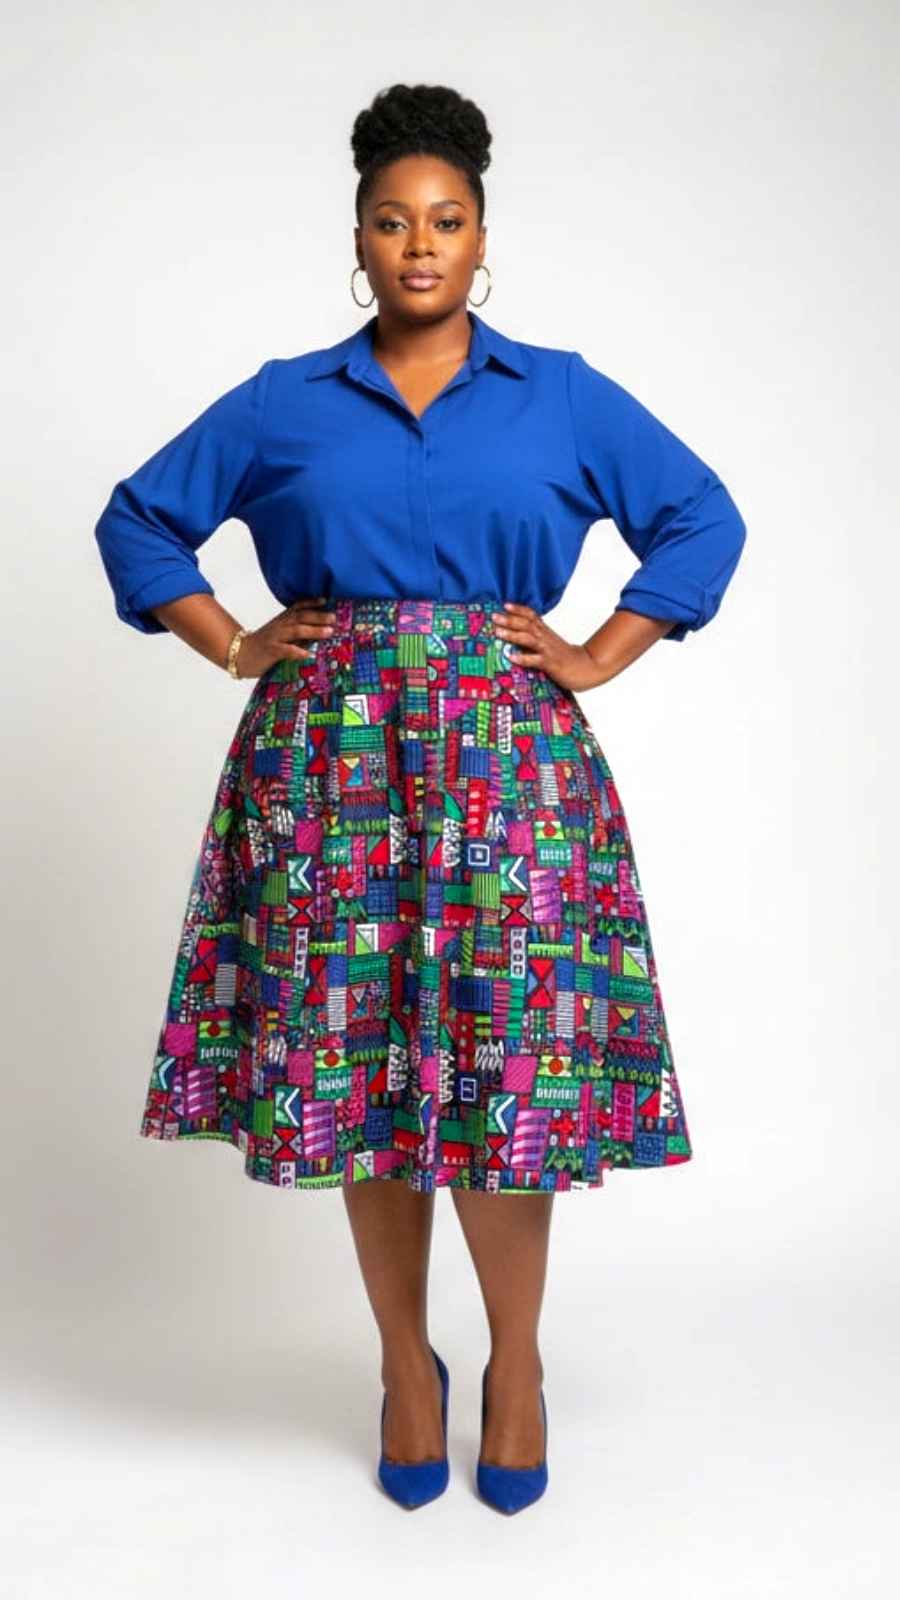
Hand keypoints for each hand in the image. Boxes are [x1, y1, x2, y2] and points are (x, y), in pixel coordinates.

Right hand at [236, 597, 336, 677]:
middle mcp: (280, 626)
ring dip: (314, 630)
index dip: (311, 602)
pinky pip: (286, 650)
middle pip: (301, 617)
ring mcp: (275, 637)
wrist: (240, 654)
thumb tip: (319, 631)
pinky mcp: (271, 651)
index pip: (298, 607)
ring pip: (296, 630)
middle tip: (334, 618)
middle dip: (319, 616)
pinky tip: (308, 654)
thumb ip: (295, 631)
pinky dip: (298, 651)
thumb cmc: (263, 646)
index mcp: (282, 620)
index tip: (325, 600)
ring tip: (329, 632)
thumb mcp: (280, 634)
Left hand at [492, 603, 607, 690]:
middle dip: (510, 619)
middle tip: (494, 616)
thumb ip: (534, 637)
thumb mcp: (549, 642)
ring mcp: (548, 650)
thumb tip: (514, 635)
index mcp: (545, 631)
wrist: (586, 667)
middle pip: (527, 624)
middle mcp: (545, 637)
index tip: (505, 604)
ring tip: (498, 632)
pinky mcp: (551, 664)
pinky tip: (512, 657)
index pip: (531, 615)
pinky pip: (536, 660)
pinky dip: (523, 658)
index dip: (519, 609)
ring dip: (513, 635)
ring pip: (529, 639)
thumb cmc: (564, 656)